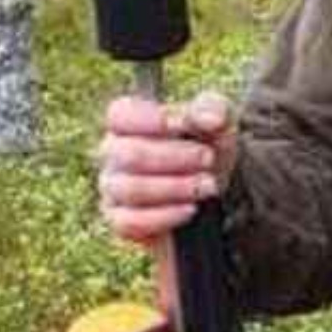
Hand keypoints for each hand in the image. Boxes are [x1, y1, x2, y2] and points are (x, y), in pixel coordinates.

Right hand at [97, 90, 238, 245]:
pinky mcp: (120, 221)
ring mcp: (113, 189)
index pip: (119, 115)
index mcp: (128, 122)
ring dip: (177, 187)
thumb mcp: (218, 121)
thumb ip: (214, 109)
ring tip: (208, 186)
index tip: (183, 125)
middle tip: (208, 159)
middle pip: (130, 155)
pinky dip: (165, 216)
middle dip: (176, 157)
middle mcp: (113, 154)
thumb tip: (209, 119)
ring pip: (131, 190)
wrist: (215, 189)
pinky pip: (130, 222)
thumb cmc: (208, 145)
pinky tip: (191, 209)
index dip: (150, 119)